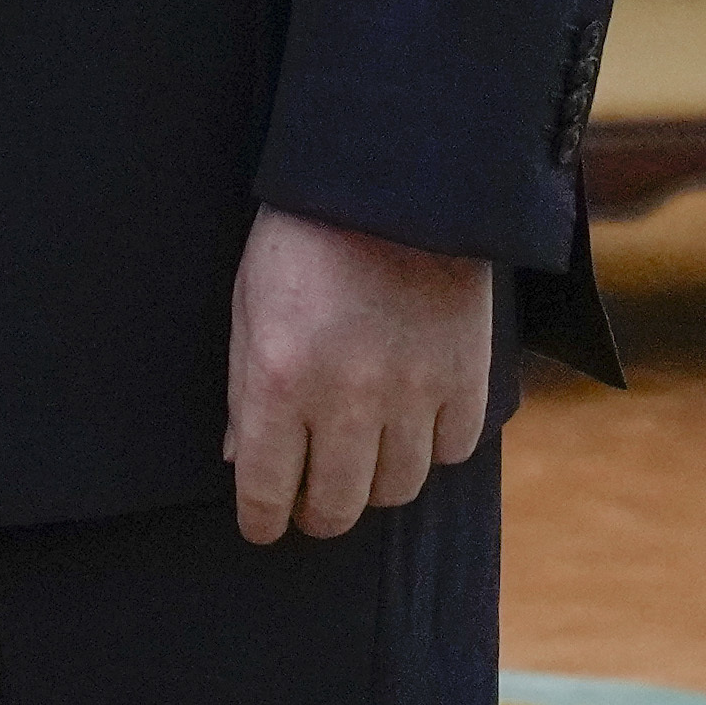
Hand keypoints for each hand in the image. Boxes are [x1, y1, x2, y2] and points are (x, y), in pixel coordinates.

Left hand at [222, 205, 495, 545]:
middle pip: (336, 506)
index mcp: (277, 380)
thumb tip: (239, 459)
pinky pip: (453, 451)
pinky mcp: (466, 376)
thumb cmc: (303, 238)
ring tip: (363, 462)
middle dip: (317, 515)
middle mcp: (345, 399)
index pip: (265, 490)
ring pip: (398, 489)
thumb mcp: (248, 305)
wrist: (392, 177)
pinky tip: (414, 424)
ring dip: (375, 485)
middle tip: (313, 503)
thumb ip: (243, 390)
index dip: (261, 521)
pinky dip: (433, 448)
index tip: (262, 527)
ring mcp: (412, 391)